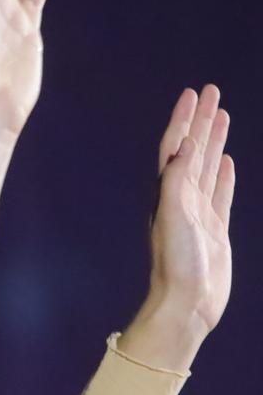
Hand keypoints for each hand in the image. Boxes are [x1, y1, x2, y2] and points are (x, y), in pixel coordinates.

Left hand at [120, 86, 234, 368]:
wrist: (186, 303)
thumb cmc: (176, 264)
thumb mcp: (174, 216)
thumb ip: (177, 181)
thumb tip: (183, 145)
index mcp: (168, 193)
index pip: (175, 146)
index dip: (183, 119)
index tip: (193, 93)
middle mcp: (180, 199)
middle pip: (193, 149)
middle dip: (202, 120)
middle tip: (212, 91)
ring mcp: (198, 213)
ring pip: (208, 167)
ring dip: (214, 141)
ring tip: (222, 116)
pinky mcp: (214, 229)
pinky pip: (220, 193)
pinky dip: (223, 175)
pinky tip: (226, 160)